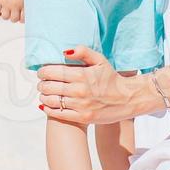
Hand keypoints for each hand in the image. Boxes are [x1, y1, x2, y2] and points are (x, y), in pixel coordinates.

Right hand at [0, 0, 23, 22]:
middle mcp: (15, 5)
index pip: (23, 19)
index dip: (21, 17)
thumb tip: (30, 4)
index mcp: (24, 2)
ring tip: (6, 7)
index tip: (20, 13)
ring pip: (5, 17)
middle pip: (13, 19)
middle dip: (13, 16)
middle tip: (12, 10)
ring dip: (5, 14)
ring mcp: (5, 3)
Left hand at [37, 46, 156, 124]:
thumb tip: (65, 52)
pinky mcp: (83, 117)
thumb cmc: (111, 78)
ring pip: (52, 100)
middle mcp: (80, 90)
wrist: (127, 99)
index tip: (41, 72)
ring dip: (43, 96)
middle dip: (41, 84)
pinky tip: (46, 105)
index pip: (53, 72)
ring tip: (44, 93)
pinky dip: (48, 109)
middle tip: (41, 83)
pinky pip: (59, 114)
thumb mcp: (100, 60)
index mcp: (82, 75)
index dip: (43, 71)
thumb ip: (83, 52)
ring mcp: (81, 105)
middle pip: (49, 86)